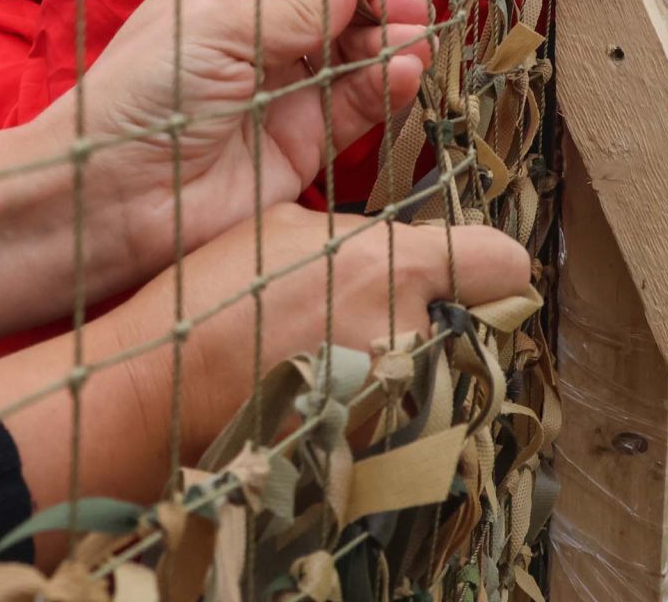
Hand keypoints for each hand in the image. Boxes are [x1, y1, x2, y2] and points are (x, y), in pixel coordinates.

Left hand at [0, 0, 431, 381]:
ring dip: (390, 41)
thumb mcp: (215, 31)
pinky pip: (357, 106)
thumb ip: (293, 7)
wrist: (114, 199)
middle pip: (336, 0)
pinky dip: (386, 88)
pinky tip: (403, 72)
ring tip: (414, 40)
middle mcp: (260, 34)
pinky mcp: (304, 142)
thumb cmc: (139, 99)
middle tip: (406, 7)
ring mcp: (284, 89)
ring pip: (355, 53)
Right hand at [0, 205, 531, 560]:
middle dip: (434, 309)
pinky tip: (322, 385)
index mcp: (391, 266)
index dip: (484, 260)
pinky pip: (404, 408)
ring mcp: (397, 397)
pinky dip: (377, 397)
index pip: (503, 262)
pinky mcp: (376, 443)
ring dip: (404, 355)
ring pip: (438, 366)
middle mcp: (408, 332)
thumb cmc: (218, 294)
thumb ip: (364, 232)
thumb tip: (408, 241)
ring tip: (335, 350)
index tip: (463, 264)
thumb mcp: (286, 224)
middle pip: (472, 319)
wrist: (164, 387)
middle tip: (372, 308)